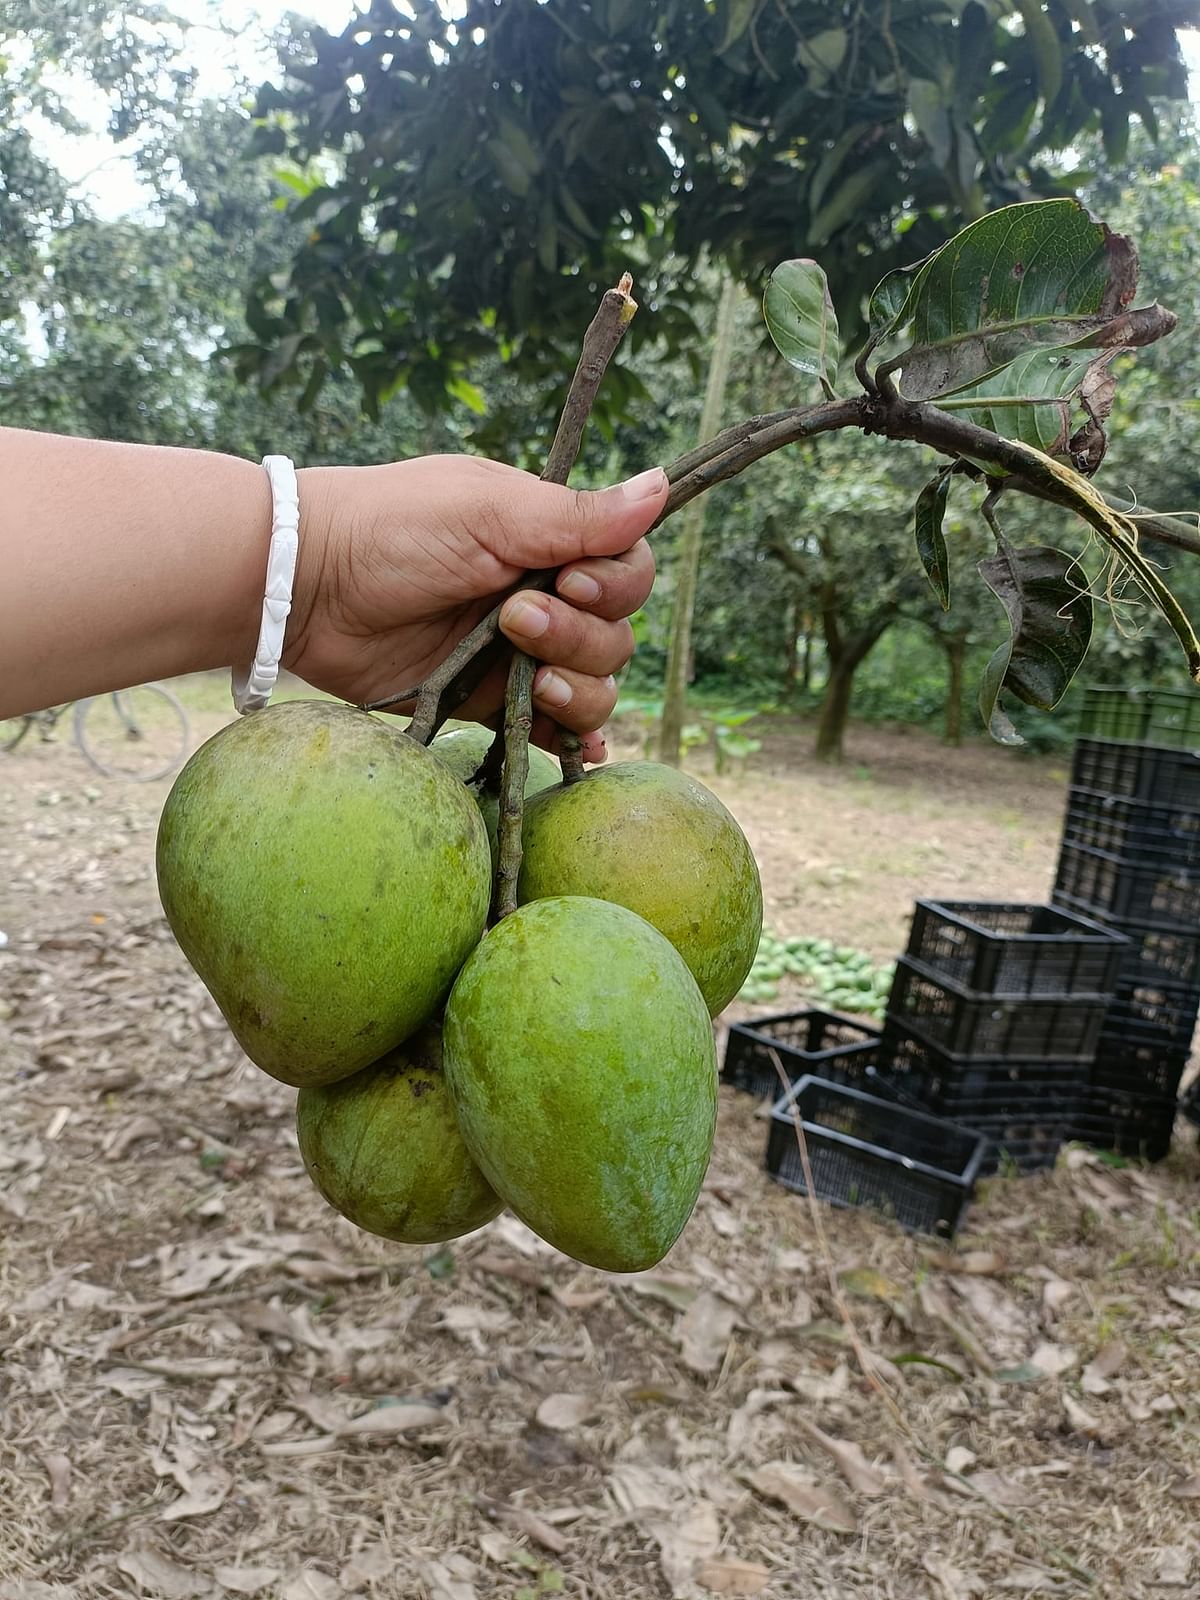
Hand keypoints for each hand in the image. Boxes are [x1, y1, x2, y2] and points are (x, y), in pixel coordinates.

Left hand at [285, 455, 664, 759]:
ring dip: (577, 687)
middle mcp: (541, 595)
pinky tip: (579, 751)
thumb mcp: (489, 511)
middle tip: (516, 622)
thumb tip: (664, 484)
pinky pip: (549, 727)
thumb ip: (577, 515)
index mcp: (546, 539)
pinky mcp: (486, 702)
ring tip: (529, 676)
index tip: (572, 584)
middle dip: (580, 637)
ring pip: (594, 685)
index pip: (627, 569)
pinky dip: (572, 739)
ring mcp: (515, 654)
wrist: (307, 589)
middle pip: (617, 635)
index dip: (615, 587)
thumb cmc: (393, 528)